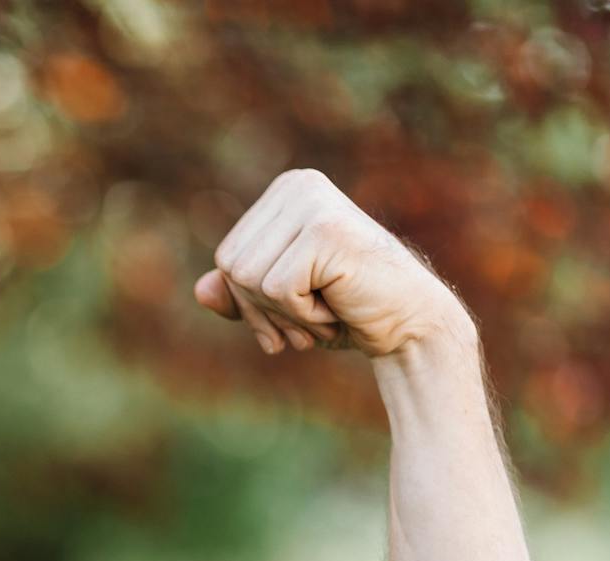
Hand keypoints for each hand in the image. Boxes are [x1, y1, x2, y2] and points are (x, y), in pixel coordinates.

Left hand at [193, 169, 473, 360]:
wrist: (410, 324)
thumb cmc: (347, 309)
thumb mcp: (281, 304)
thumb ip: (240, 294)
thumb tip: (199, 291)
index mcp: (284, 192)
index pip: (227, 258)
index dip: (249, 302)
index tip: (292, 312)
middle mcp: (298, 186)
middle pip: (231, 268)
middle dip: (263, 310)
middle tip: (313, 314)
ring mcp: (312, 204)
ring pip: (249, 279)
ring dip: (286, 314)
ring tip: (328, 306)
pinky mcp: (325, 231)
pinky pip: (277, 290)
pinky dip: (303, 314)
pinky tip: (339, 304)